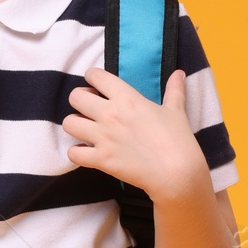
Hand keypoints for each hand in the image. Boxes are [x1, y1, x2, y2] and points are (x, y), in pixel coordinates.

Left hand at [63, 68, 211, 204]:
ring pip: (69, 123)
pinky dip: (77, 152)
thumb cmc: (178, 140)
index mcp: (127, 98)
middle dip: (80, 100)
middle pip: (75, 97)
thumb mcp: (176, 110)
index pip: (95, 76)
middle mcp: (110, 114)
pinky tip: (88, 152)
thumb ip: (174, 90)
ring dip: (75, 125)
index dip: (92, 78)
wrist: (177, 173)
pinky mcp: (101, 159)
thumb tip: (179, 74)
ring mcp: (103, 138)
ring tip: (86, 130)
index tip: (97, 86)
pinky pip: (73, 153)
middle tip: (90, 108)